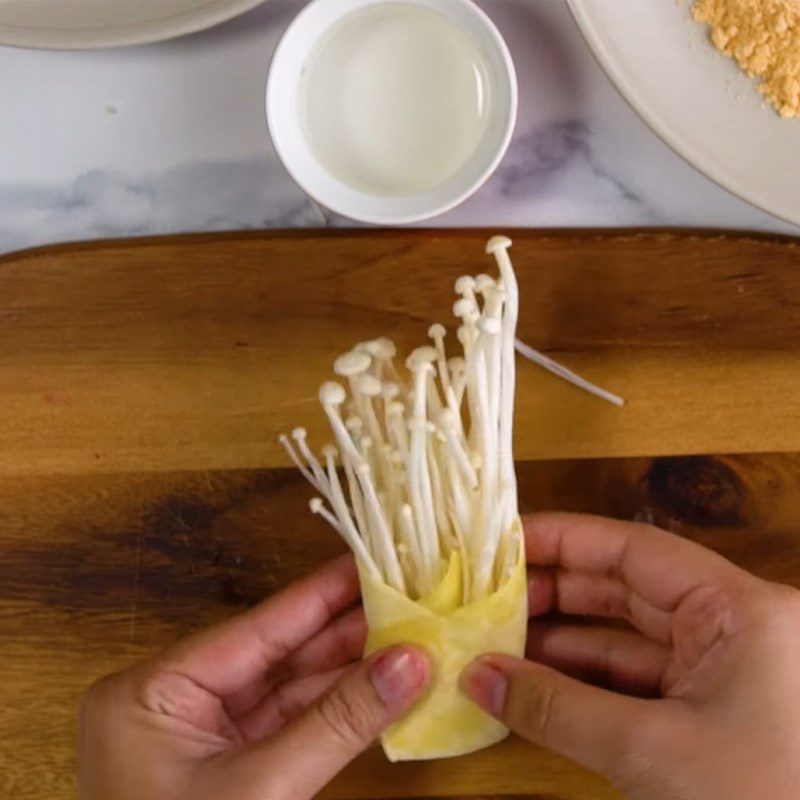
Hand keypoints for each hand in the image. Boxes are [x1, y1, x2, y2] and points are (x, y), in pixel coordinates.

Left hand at [78, 555, 428, 799]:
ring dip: (347, 670)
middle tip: (403, 597)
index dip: (321, 593)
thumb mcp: (262, 790)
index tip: (370, 560)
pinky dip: (334, 710)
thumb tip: (411, 662)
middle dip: (343, 631)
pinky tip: (378, 687)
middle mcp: (175, 701)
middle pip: (276, 653)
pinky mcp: (227, 767)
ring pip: (288, 689)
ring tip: (405, 639)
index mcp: (155, 689)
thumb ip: (338, 721)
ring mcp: (202, 736)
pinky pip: (288, 724)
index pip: (257, 626)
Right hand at [462, 513, 799, 799]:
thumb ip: (555, 708)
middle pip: (626, 589)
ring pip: (627, 639)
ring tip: (495, 642)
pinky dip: (585, 684)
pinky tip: (533, 684)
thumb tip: (474, 675)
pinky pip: (636, 684)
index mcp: (739, 609)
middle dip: (553, 592)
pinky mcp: (712, 717)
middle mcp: (734, 628)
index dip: (563, 540)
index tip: (501, 543)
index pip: (634, 549)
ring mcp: (724, 675)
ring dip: (560, 643)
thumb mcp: (651, 751)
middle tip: (485, 596)